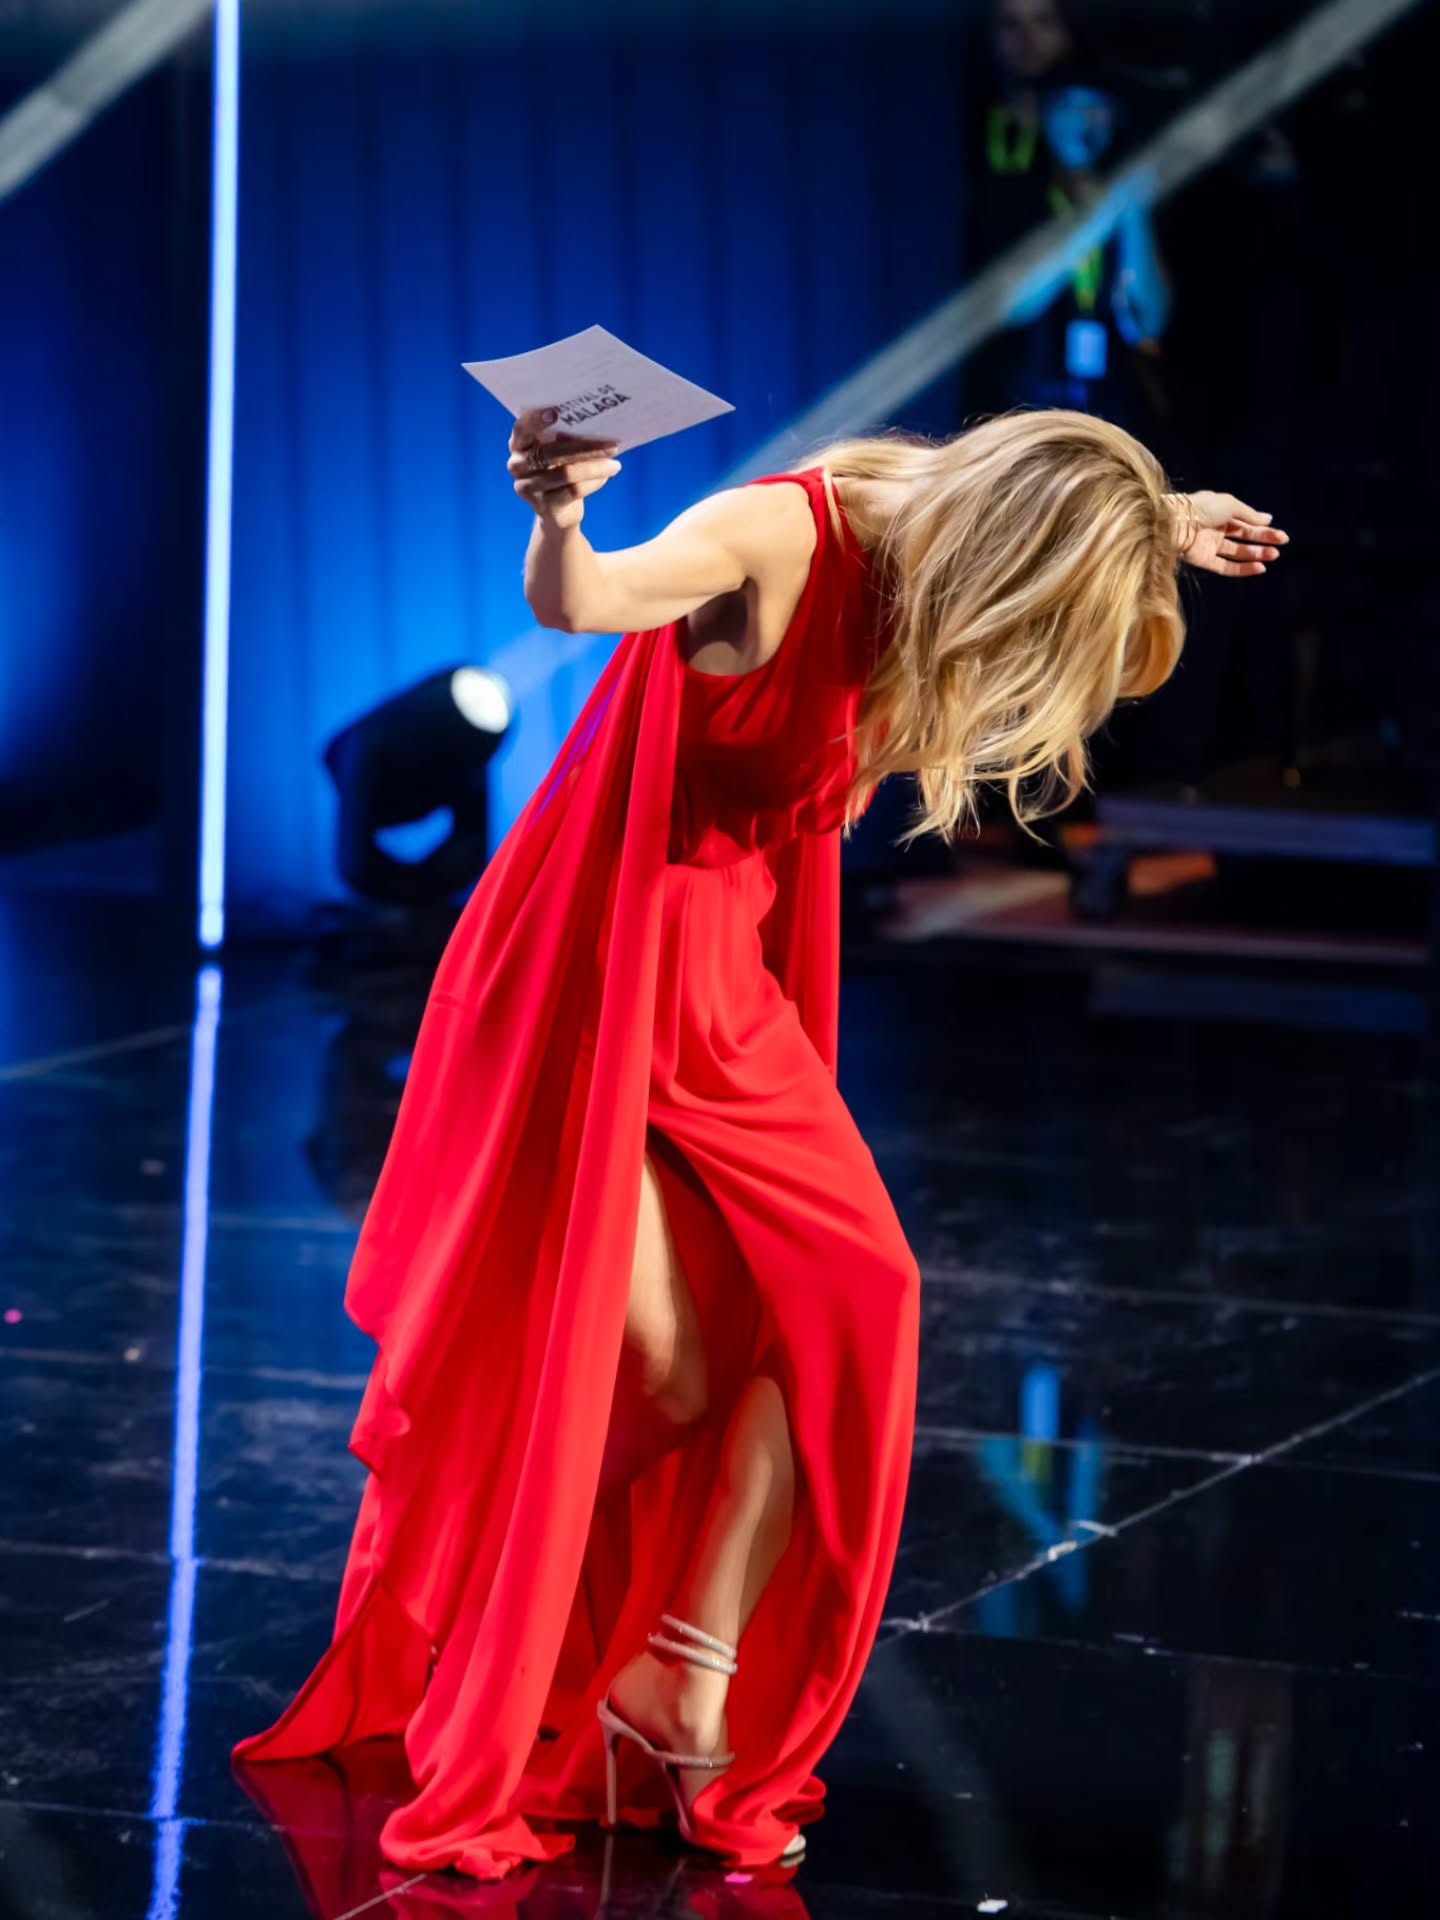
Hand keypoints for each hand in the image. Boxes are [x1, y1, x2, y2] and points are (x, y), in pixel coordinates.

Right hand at [508, 406, 621, 530]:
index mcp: (519, 445)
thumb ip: (567, 438)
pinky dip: (593, 483)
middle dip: (584, 447)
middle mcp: (517, 465)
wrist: (558, 513)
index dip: (536, 420)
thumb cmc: (560, 471)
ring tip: (615, 464)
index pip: (522, 429)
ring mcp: (527, 488)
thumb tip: (596, 426)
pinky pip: (573, 491)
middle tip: (612, 445)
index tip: (555, 412)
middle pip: (549, 453)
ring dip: (594, 467)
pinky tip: (606, 476)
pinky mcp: (543, 507)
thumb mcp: (560, 452)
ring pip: (565, 473)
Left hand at [1170, 490, 1289, 577]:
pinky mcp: (1203, 560)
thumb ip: (1249, 515)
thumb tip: (1268, 519)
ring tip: (1274, 555)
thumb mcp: (1230, 505)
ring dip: (1256, 554)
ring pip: (1237, 552)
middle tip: (1282, 543)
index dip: (1262, 528)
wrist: (1175, 524)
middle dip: (1263, 540)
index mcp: (1220, 511)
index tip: (1279, 534)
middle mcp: (1215, 528)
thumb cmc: (1201, 508)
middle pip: (1244, 536)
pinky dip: (1243, 568)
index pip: (1245, 521)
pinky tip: (1259, 567)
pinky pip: (1226, 567)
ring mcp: (1209, 545)